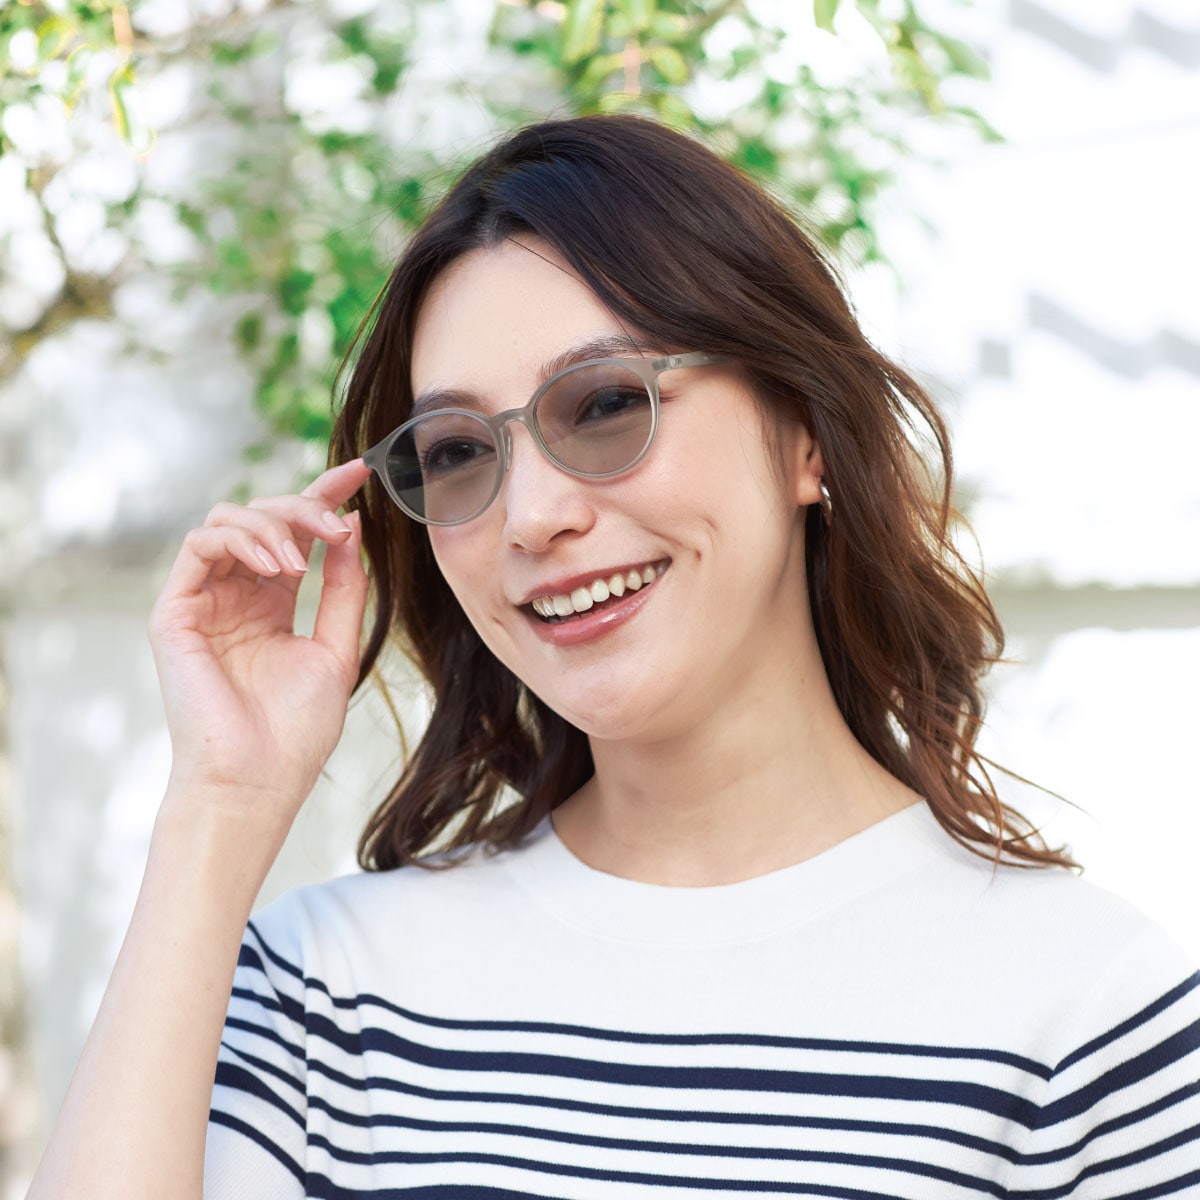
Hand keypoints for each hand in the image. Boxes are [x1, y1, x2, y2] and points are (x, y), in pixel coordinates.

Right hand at [147, 459, 372, 830]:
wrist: (257, 780)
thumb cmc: (295, 730)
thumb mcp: (336, 648)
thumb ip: (344, 587)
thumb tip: (351, 526)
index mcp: (272, 605)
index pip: (295, 535)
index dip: (324, 496)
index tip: (360, 471)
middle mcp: (236, 597)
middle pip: (265, 518)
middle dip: (305, 506)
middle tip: (339, 521)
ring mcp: (204, 602)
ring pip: (230, 521)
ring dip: (274, 524)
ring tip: (303, 558)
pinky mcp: (175, 612)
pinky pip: (200, 546)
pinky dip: (241, 540)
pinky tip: (276, 564)